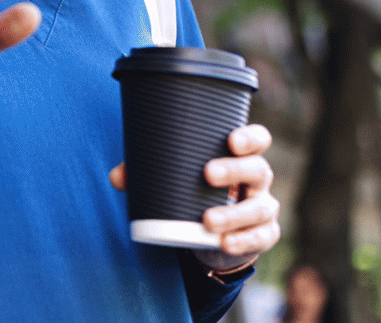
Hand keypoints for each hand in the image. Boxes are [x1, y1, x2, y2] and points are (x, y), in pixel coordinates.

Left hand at [108, 123, 278, 273]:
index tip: (231, 140)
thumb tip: (116, 178)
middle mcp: (257, 179)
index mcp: (241, 156)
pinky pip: (261, 237)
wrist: (214, 234)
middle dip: (235, 170)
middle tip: (208, 174)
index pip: (259, 139)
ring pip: (259, 208)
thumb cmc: (196, 191)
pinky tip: (225, 243)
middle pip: (258, 169)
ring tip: (208, 221)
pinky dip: (243, 241)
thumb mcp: (176, 178)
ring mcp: (264, 207)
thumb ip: (146, 172)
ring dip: (234, 214)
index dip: (250, 138)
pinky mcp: (264, 234)